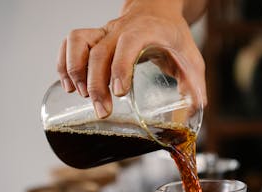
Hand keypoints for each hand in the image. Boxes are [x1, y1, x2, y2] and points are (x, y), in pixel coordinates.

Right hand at [56, 0, 205, 118]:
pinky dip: (64, 63)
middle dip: (96, 85)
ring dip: (74, 70)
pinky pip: (70, 42)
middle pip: (99, 52)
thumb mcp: (190, 57)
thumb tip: (197, 108)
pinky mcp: (94, 37)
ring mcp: (104, 31)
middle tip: (102, 111)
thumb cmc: (173, 36)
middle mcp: (120, 29)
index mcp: (146, 30)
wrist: (158, 10)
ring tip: (80, 96)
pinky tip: (68, 84)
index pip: (128, 43)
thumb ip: (194, 83)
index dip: (120, 67)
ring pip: (78, 41)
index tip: (119, 93)